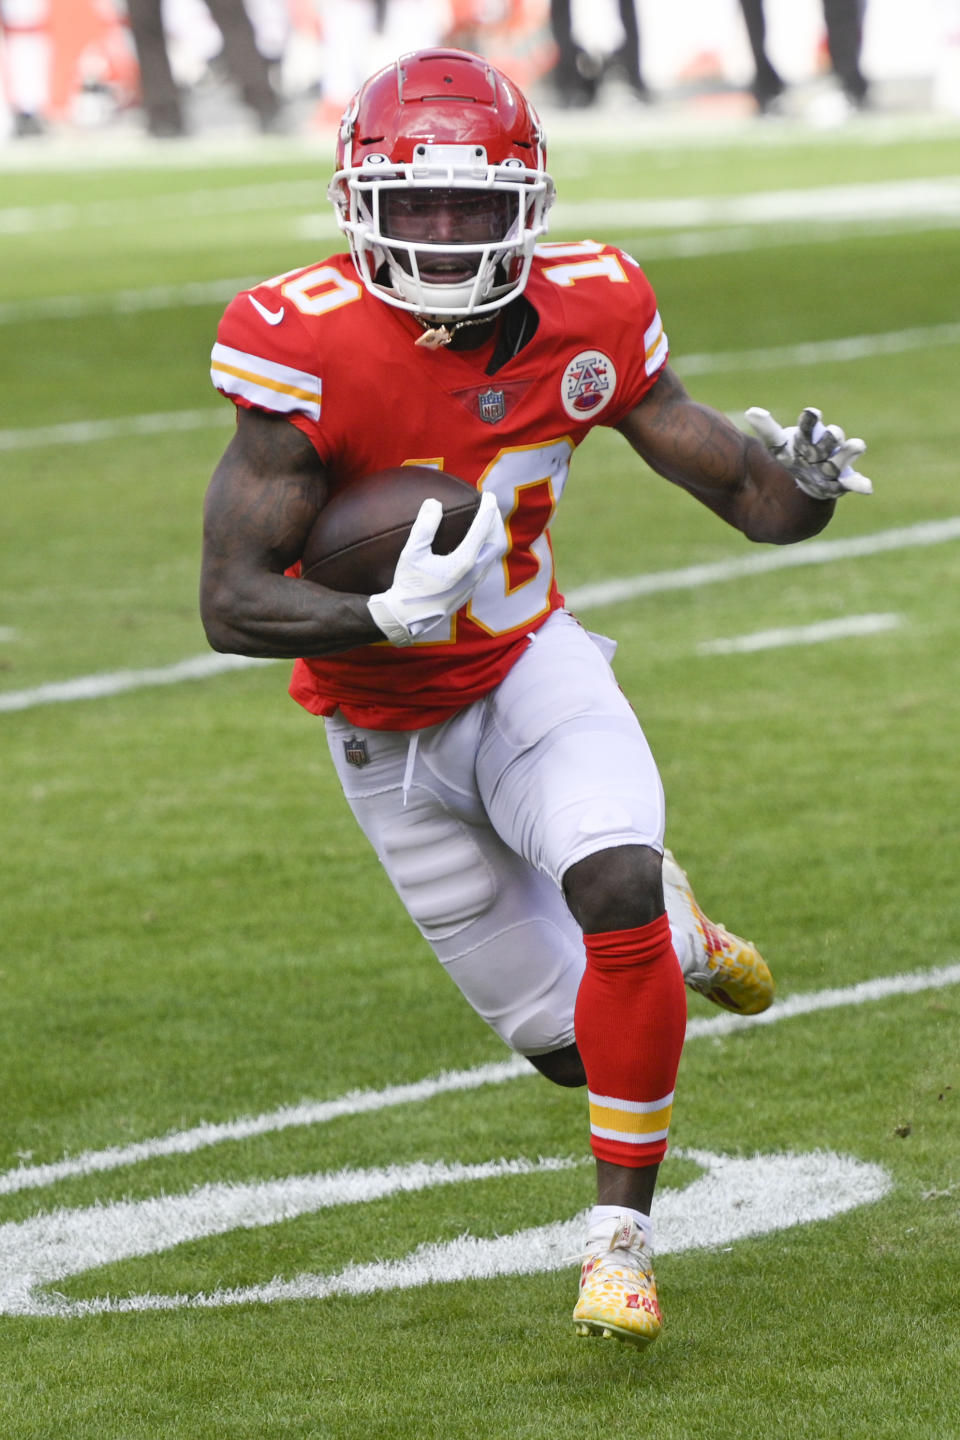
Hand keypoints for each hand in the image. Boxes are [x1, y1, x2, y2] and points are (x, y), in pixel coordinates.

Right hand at [368, 490, 506, 645]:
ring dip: (494, 536)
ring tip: (487, 523)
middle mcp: (474, 573)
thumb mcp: (411, 553)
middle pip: (497, 541)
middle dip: (496, 522)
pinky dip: (487, 549)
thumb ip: (424, 526)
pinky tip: (477, 545)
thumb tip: (434, 502)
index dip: (488, 510)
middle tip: (490, 507)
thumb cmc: (408, 585)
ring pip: (494, 555)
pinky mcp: (471, 591)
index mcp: (463, 562)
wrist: (408, 619)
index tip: (488, 495)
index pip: (482, 529)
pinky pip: (487, 565)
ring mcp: (475, 584)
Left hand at [746, 406, 871, 499]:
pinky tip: (867, 488)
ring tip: (857, 445)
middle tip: (834, 435)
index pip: (810, 424)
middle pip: (832, 438)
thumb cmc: (793, 455)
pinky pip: (854, 482)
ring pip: (846, 455)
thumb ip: (767, 429)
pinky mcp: (843, 481)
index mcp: (809, 435)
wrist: (806, 477)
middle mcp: (826, 446)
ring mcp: (836, 463)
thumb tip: (750, 411)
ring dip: (850, 452)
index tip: (811, 413)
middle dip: (832, 437)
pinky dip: (861, 484)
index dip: (811, 419)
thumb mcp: (777, 445)